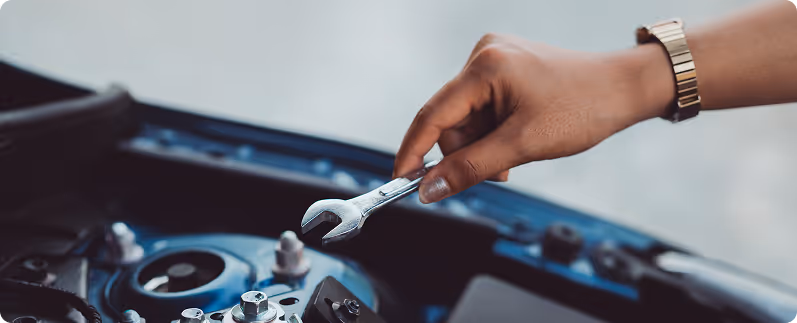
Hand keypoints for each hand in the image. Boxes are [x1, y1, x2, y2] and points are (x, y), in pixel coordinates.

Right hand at [394, 33, 674, 202]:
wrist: (624, 89)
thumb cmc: (583, 107)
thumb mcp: (522, 144)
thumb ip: (471, 168)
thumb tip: (429, 189)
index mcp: (485, 66)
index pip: (432, 115)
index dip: (412, 152)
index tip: (400, 181)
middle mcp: (484, 55)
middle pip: (451, 120)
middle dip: (467, 152)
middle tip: (497, 171)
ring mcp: (495, 59)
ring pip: (467, 118)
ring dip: (483, 144)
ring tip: (514, 155)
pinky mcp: (505, 67)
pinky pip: (482, 108)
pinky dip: (493, 131)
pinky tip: (514, 138)